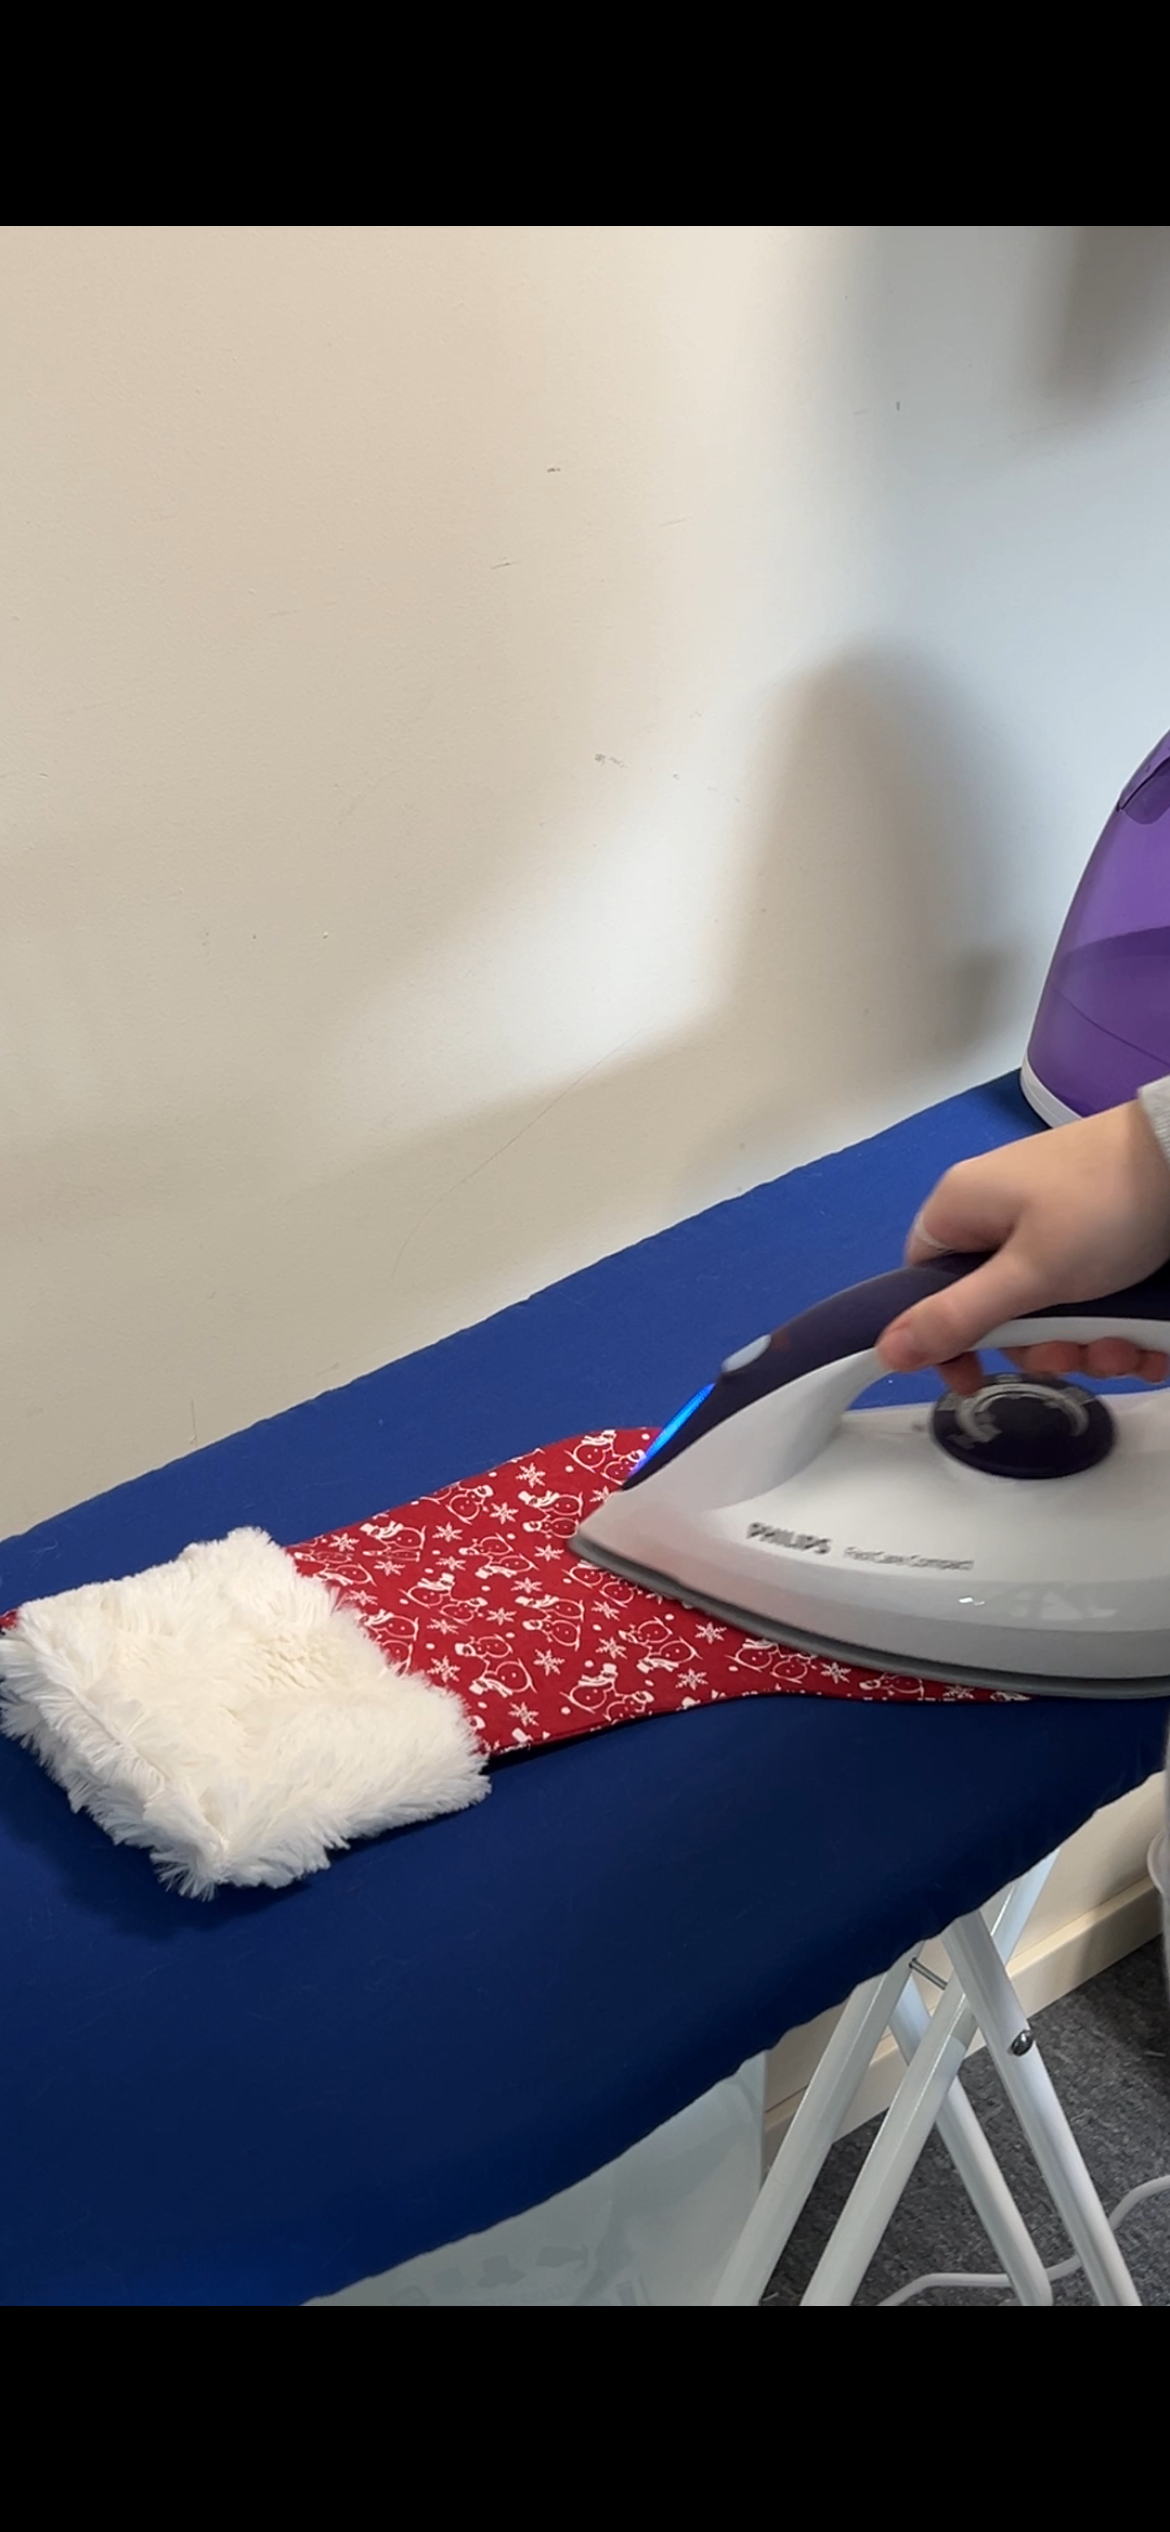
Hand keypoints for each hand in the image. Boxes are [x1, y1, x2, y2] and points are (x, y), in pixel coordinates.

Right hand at [877, 1102, 1169, 1395]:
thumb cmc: (1102, 1209)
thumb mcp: (1028, 1275)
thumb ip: (956, 1318)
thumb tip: (885, 1351)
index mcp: (962, 1210)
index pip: (925, 1284)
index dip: (945, 1336)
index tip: (976, 1376)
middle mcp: (1000, 1216)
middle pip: (995, 1311)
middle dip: (1042, 1347)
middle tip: (1072, 1354)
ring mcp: (1051, 1225)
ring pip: (1050, 1313)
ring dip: (1088, 1345)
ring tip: (1126, 1345)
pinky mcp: (1096, 1235)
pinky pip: (1088, 1298)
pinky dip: (1116, 1326)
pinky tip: (1145, 1339)